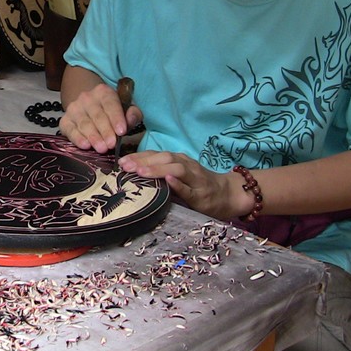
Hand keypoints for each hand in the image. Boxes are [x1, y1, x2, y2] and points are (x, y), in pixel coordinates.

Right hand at [59, 82, 140, 153]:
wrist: (89, 107)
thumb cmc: (111, 111)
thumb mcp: (126, 108)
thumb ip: (132, 114)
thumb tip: (130, 120)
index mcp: (103, 92)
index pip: (110, 103)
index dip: (116, 118)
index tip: (121, 131)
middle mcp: (86, 98)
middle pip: (97, 115)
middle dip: (105, 131)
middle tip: (111, 144)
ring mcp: (74, 109)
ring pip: (84, 123)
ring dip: (93, 137)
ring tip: (101, 148)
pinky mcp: (65, 121)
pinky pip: (70, 130)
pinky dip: (77, 138)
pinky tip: (85, 145)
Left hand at [118, 150, 246, 219]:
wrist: (228, 194)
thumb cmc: (199, 185)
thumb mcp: (180, 174)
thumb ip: (162, 171)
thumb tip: (133, 172)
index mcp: (179, 160)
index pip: (157, 155)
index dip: (139, 156)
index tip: (121, 161)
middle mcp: (187, 165)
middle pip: (164, 158)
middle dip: (144, 162)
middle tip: (126, 167)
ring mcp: (196, 179)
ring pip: (176, 170)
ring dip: (157, 170)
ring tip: (141, 172)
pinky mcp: (202, 195)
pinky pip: (190, 188)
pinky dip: (179, 184)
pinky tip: (168, 181)